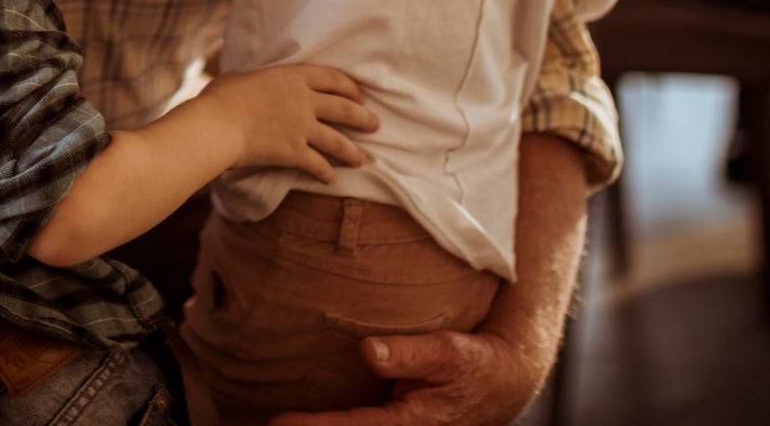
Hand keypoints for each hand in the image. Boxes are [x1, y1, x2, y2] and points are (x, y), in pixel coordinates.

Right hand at [199, 65, 375, 182]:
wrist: (218, 124)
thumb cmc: (220, 98)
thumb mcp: (237, 78)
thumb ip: (249, 80)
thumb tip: (241, 80)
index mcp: (292, 77)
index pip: (332, 78)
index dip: (350, 87)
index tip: (360, 95)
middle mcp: (304, 101)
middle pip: (344, 108)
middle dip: (363, 118)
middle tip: (375, 125)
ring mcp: (302, 127)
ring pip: (338, 141)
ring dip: (352, 151)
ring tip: (362, 160)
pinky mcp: (295, 152)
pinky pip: (318, 165)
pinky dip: (325, 173)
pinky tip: (329, 179)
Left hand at [269, 328, 541, 425]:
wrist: (501, 383)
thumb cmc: (474, 364)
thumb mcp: (449, 354)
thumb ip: (410, 354)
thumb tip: (369, 351)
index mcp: (409, 424)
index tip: (278, 422)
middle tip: (268, 423)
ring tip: (281, 423)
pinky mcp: (393, 425)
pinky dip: (337, 423)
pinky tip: (311, 418)